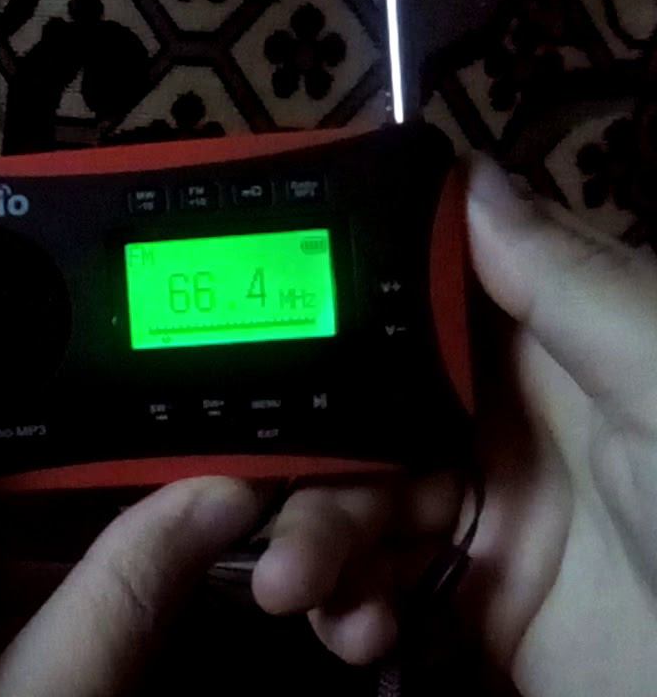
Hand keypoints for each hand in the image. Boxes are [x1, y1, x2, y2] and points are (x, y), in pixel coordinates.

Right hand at [250, 158, 656, 695]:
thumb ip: (565, 278)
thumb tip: (466, 174)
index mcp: (545, 347)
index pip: (413, 305)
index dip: (332, 301)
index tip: (246, 307)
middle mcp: (497, 421)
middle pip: (356, 415)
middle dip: (294, 453)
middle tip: (239, 490)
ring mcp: (479, 512)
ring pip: (351, 506)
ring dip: (309, 542)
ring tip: (295, 588)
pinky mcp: (472, 597)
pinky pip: (376, 588)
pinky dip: (349, 610)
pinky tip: (357, 630)